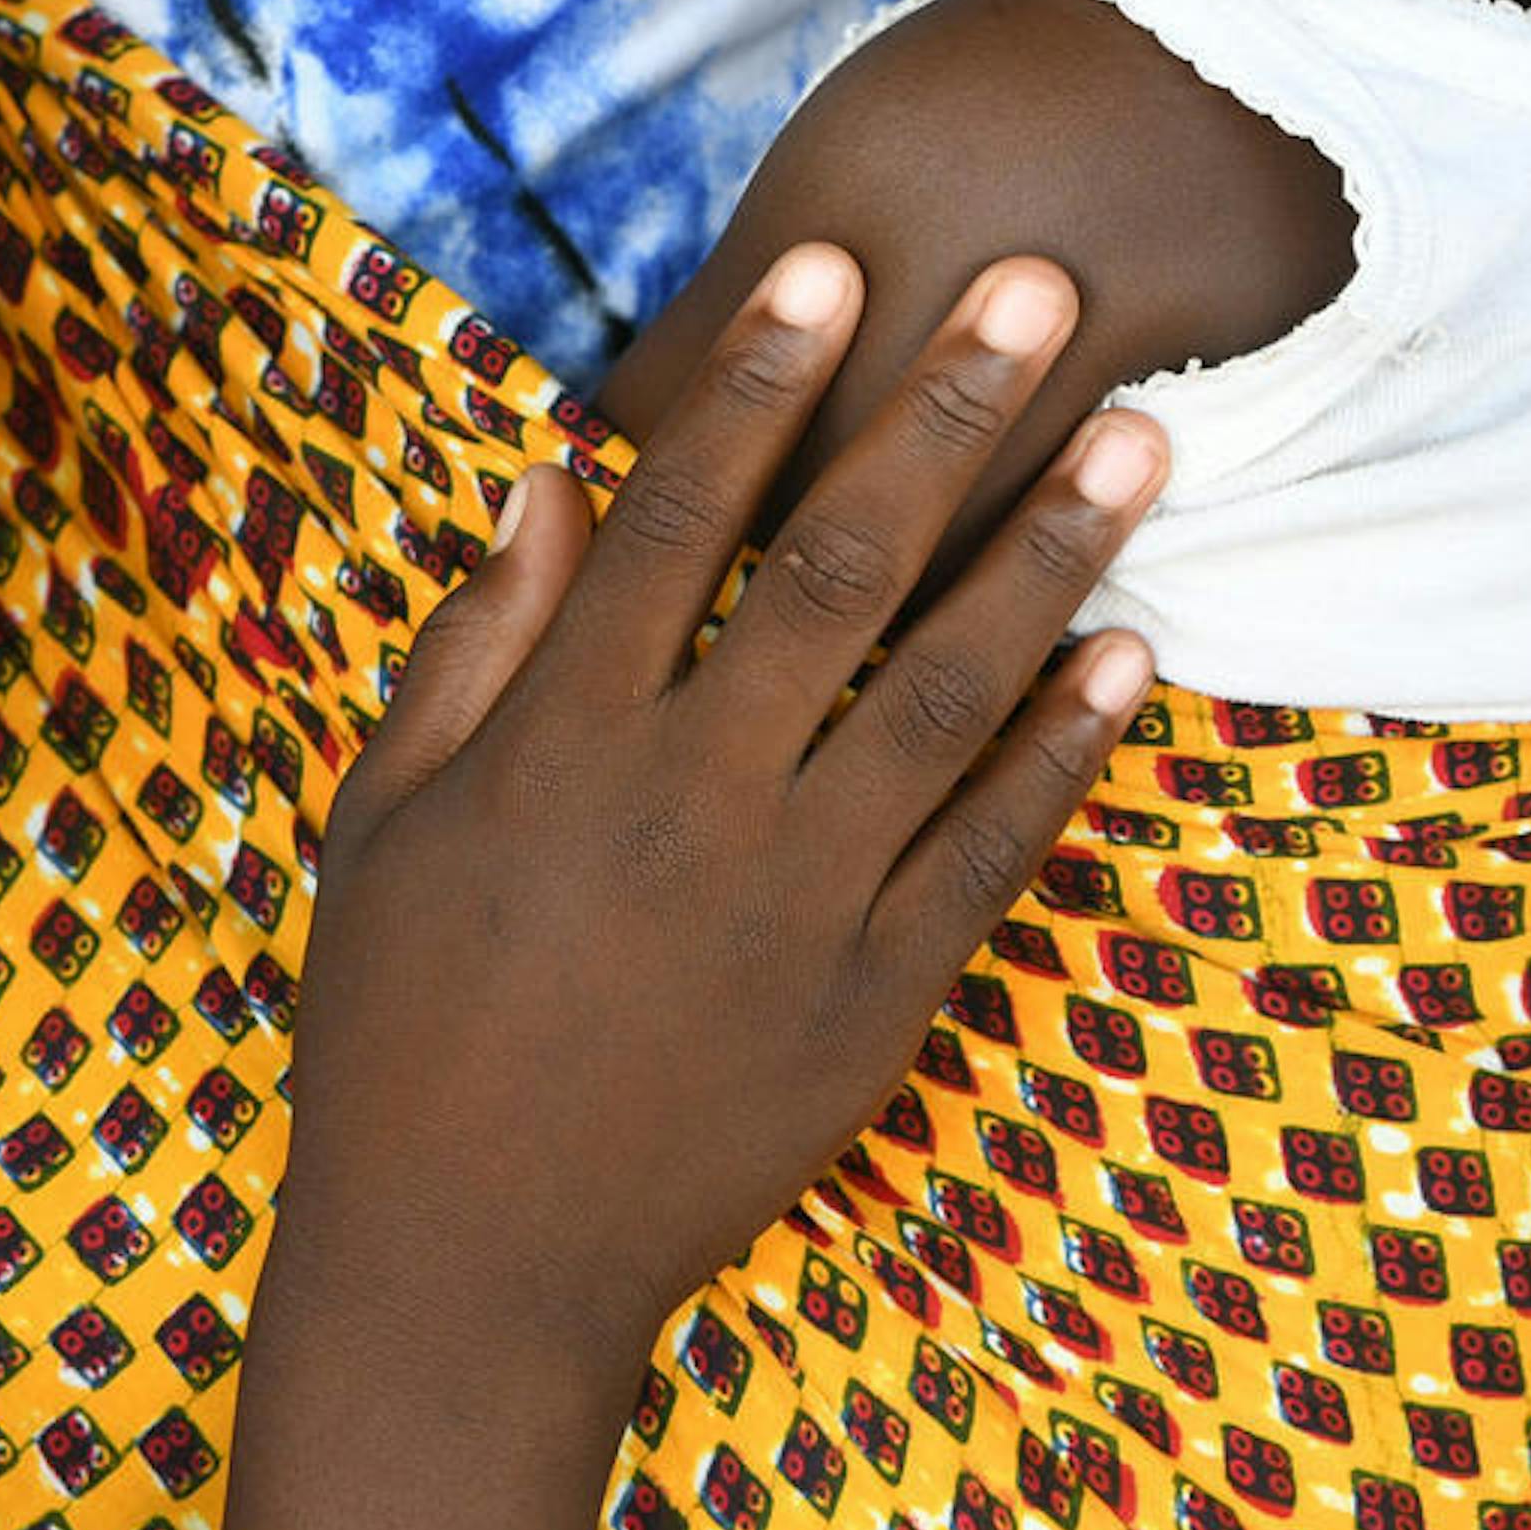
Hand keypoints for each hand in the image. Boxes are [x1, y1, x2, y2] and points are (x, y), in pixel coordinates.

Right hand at [284, 244, 1164, 1372]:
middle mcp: (687, 804)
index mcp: (559, 746)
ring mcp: (794, 906)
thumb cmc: (398, 1023)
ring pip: (945, 693)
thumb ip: (473, 646)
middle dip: (943, 416)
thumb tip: (552, 474)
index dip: (756, 381)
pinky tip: (1131, 653)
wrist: (473, 1267)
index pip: (677, 518)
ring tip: (1143, 431)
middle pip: (840, 570)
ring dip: (1052, 554)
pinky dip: (1064, 751)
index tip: (832, 263)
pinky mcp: (872, 1003)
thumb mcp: (386, 821)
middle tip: (1039, 286)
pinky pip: (991, 853)